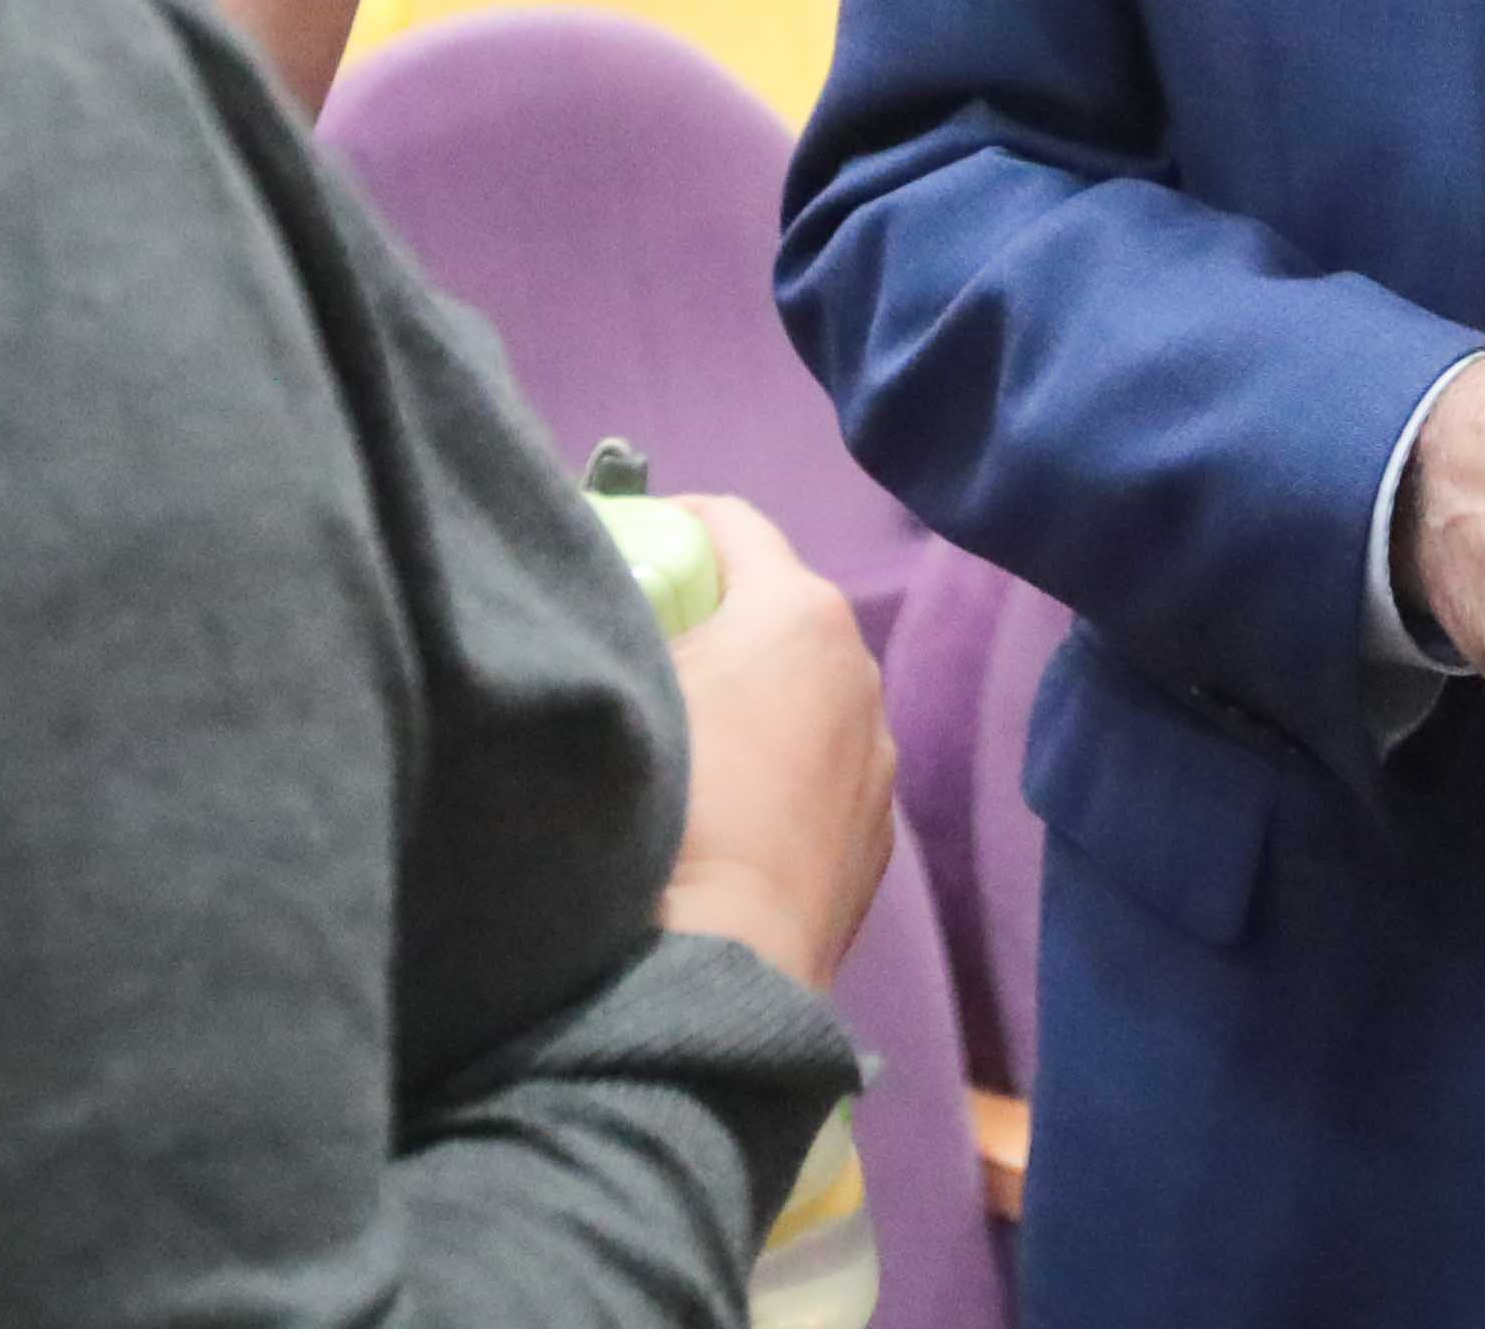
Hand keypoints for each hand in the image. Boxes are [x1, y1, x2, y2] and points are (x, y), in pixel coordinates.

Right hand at [656, 498, 897, 992]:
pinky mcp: (879, 836)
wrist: (723, 963)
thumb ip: (618, 626)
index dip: (666, 521)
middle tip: (641, 647)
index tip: (619, 546)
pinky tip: (727, 817)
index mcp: (801, 612)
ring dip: (754, 698)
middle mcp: (861, 668)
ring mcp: (880, 757)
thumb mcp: (621, 686)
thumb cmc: (667, 804)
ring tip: (685, 742)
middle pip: (774, 609)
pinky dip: (779, 770)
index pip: (730, 522)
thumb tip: (604, 607)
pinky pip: (820, 771)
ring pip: (806, 696)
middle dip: (712, 616)